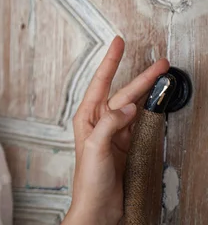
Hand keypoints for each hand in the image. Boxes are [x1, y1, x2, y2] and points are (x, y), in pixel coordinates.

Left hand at [63, 36, 168, 224]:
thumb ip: (110, 125)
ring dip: (148, 91)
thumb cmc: (88, 181)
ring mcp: (115, 132)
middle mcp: (100, 121)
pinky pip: (141, 123)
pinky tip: (157, 103)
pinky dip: (150, 112)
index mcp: (87, 117)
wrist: (98, 207)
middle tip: (160, 63)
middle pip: (124, 92)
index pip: (100, 82)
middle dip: (142, 76)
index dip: (111, 61)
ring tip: (162, 77)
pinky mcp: (127, 144)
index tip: (118, 42)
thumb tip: (128, 107)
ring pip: (135, 105)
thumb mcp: (95, 148)